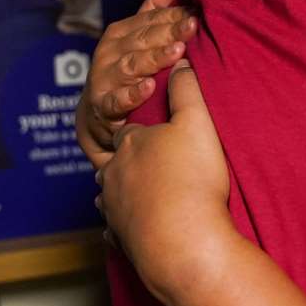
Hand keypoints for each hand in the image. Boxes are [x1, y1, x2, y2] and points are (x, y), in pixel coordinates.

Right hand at [77, 0, 198, 166]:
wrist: (97, 113)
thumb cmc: (122, 73)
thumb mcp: (134, 41)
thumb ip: (152, 16)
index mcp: (121, 33)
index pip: (151, 19)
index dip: (174, 15)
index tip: (196, 12)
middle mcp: (111, 52)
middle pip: (144, 39)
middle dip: (169, 31)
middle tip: (193, 26)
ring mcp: (106, 78)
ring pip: (132, 65)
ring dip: (155, 58)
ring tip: (178, 51)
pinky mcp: (104, 105)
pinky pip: (119, 100)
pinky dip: (133, 95)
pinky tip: (149, 88)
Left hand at [97, 61, 235, 302]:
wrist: (183, 241)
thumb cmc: (193, 181)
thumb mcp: (197, 124)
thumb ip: (187, 90)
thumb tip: (180, 64)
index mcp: (131, 144)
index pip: (129, 130)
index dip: (143, 130)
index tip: (156, 134)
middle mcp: (114, 174)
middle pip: (115, 162)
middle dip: (128, 162)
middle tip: (150, 164)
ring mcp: (114, 208)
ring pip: (108, 195)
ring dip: (121, 193)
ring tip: (139, 194)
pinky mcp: (120, 238)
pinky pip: (115, 231)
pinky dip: (121, 229)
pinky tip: (130, 230)